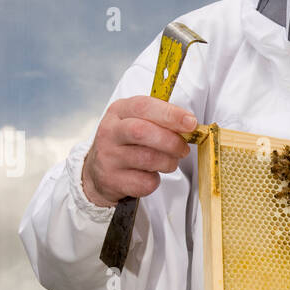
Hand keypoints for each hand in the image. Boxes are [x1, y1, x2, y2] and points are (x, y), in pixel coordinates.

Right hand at [82, 96, 196, 206]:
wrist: (99, 171)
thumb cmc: (127, 143)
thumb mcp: (136, 120)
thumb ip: (160, 119)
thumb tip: (189, 124)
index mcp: (118, 111)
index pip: (143, 106)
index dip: (170, 114)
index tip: (191, 123)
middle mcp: (109, 132)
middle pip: (143, 132)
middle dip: (171, 141)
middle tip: (183, 149)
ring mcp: (108, 157)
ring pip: (148, 159)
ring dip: (168, 162)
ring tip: (170, 162)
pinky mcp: (113, 180)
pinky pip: (145, 182)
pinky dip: (155, 180)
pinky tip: (151, 175)